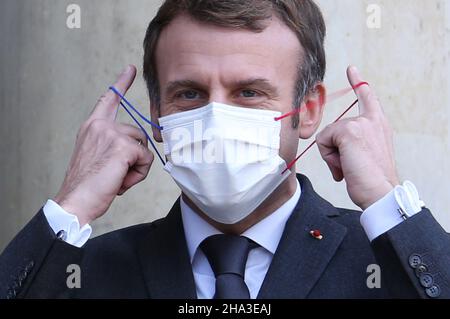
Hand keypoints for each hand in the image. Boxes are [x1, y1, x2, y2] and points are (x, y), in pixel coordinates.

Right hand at [54, 65, 153, 225]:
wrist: (76, 200)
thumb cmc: (87, 184)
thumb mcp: (96, 156)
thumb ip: (112, 144)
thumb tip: (138, 147)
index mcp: (92, 126)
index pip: (108, 99)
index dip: (121, 84)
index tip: (130, 69)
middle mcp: (100, 126)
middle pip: (138, 133)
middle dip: (135, 155)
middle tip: (116, 173)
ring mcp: (112, 134)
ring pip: (143, 147)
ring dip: (136, 166)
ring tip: (117, 177)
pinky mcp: (123, 146)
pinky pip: (146, 159)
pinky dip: (139, 174)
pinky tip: (121, 181)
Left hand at [316, 66, 398, 209]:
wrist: (380, 191)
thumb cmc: (371, 180)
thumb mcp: (364, 155)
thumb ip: (352, 143)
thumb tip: (330, 145)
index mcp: (379, 124)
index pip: (368, 98)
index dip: (358, 83)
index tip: (351, 69)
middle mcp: (371, 120)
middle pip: (335, 129)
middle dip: (334, 150)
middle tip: (349, 166)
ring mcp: (360, 123)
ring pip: (328, 136)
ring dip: (331, 155)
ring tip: (348, 166)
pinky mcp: (349, 130)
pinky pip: (323, 140)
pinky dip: (328, 155)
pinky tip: (343, 164)